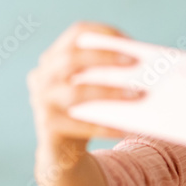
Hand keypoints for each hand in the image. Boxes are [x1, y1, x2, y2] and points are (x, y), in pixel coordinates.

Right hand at [27, 22, 141, 149]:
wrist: (63, 152)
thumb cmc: (86, 113)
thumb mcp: (92, 90)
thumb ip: (107, 76)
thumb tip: (144, 70)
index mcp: (54, 58)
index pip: (76, 34)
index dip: (102, 33)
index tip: (129, 41)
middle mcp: (42, 76)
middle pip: (71, 59)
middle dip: (105, 57)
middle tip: (135, 63)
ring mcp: (41, 101)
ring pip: (76, 92)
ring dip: (110, 92)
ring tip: (137, 95)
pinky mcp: (47, 126)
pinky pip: (80, 126)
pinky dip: (105, 127)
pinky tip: (126, 129)